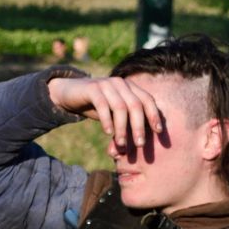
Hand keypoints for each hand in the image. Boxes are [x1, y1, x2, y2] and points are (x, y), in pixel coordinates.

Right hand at [46, 72, 167, 154]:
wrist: (69, 92)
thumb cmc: (95, 106)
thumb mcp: (113, 114)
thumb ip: (125, 123)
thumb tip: (138, 145)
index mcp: (130, 87)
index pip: (147, 100)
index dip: (154, 115)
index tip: (159, 132)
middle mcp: (121, 83)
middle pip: (136, 105)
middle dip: (139, 126)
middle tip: (140, 144)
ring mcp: (107, 84)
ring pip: (120, 107)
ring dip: (122, 128)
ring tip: (121, 143)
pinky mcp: (92, 88)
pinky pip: (103, 105)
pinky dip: (107, 120)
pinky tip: (107, 132)